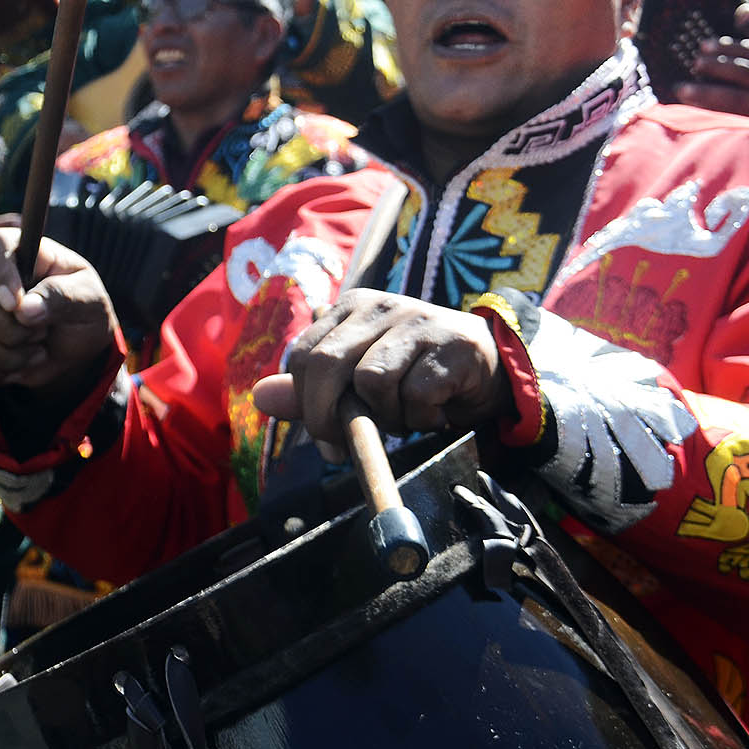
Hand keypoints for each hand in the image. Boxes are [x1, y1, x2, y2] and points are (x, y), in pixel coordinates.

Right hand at [0, 226, 120, 403]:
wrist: (77, 345)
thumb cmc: (84, 309)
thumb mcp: (88, 298)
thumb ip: (61, 296)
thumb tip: (26, 309)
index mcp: (24, 253)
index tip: (16, 303)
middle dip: (14, 330)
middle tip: (42, 333)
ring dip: (10, 355)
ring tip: (37, 350)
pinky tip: (21, 364)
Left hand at [252, 291, 511, 453]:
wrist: (489, 369)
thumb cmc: (414, 375)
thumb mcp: (358, 383)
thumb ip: (311, 392)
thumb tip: (259, 398)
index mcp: (350, 308)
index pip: (302, 355)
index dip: (305, 403)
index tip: (324, 435)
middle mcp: (379, 305)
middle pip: (326, 364)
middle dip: (328, 416)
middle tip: (347, 443)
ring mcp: (416, 320)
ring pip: (370, 381)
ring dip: (385, 415)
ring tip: (404, 414)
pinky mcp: (450, 344)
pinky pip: (415, 396)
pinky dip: (420, 417)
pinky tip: (434, 410)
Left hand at [676, 36, 748, 145]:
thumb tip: (742, 7)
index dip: (728, 48)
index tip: (704, 45)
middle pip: (745, 73)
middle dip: (717, 67)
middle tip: (694, 63)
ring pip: (737, 99)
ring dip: (707, 93)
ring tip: (683, 89)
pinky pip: (735, 119)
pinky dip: (712, 113)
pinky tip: (693, 109)